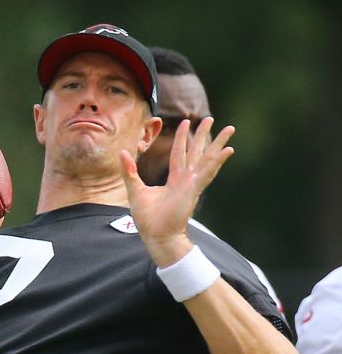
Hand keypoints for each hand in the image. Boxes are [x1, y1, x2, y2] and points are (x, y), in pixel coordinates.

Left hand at [120, 117, 234, 266]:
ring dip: (218, 143)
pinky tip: (229, 150)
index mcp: (174, 179)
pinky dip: (218, 161)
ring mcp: (192, 184)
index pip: (178, 153)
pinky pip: (208, 172)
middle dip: (203, 135)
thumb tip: (122, 153)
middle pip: (196, 151)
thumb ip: (130, 171)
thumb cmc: (148, 219)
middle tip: (210, 118)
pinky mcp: (194, 190)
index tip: (185, 123)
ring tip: (231, 128)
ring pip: (207, 158)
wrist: (156, 236)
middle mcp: (186, 179)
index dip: (182, 138)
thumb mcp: (135, 190)